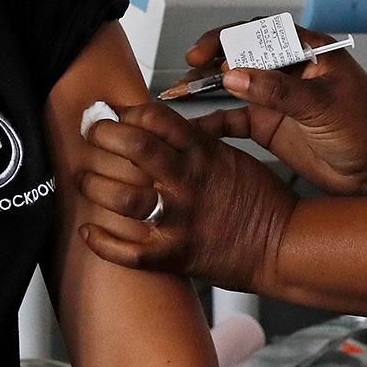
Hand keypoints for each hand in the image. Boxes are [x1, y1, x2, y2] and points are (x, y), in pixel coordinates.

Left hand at [78, 101, 297, 292]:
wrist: (283, 246)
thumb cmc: (260, 200)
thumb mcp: (231, 154)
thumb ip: (194, 139)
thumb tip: (158, 124)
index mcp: (203, 153)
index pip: (154, 118)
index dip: (126, 111)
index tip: (112, 113)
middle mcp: (187, 182)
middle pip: (132, 148)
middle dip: (101, 136)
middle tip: (90, 135)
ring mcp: (179, 220)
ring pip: (120, 197)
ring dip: (92, 186)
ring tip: (83, 180)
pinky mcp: (175, 255)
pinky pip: (126, 252)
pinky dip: (100, 241)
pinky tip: (88, 230)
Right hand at [183, 24, 366, 195]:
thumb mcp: (323, 105)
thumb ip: (278, 91)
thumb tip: (233, 75)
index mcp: (307, 51)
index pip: (259, 32)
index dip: (227, 38)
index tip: (204, 53)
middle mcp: (287, 70)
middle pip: (239, 55)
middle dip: (209, 61)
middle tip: (186, 71)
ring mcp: (276, 98)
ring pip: (232, 86)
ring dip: (205, 89)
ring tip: (178, 95)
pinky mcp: (269, 126)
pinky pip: (234, 120)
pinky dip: (212, 123)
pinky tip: (193, 129)